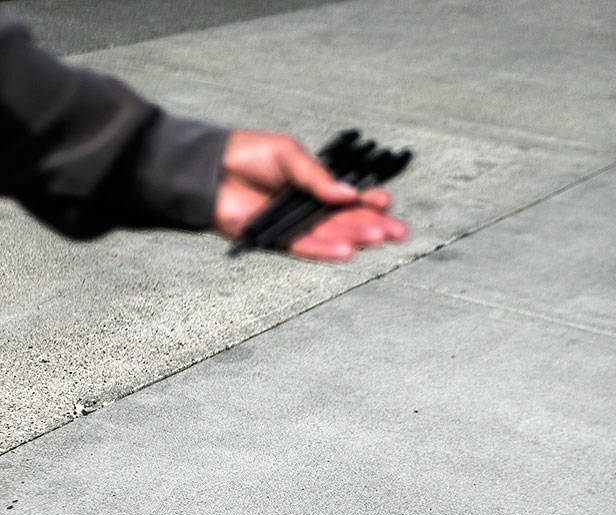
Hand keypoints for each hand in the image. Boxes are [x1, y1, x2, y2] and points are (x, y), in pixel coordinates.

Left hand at [212, 130, 408, 260]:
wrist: (210, 169)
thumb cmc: (247, 155)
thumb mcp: (288, 154)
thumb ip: (316, 176)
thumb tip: (347, 194)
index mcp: (317, 187)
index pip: (351, 197)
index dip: (371, 200)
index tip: (386, 201)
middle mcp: (310, 210)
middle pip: (348, 221)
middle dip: (375, 225)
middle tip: (399, 231)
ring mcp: (296, 227)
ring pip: (332, 236)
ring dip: (357, 238)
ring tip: (379, 238)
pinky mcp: (278, 241)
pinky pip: (306, 248)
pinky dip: (326, 251)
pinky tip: (348, 253)